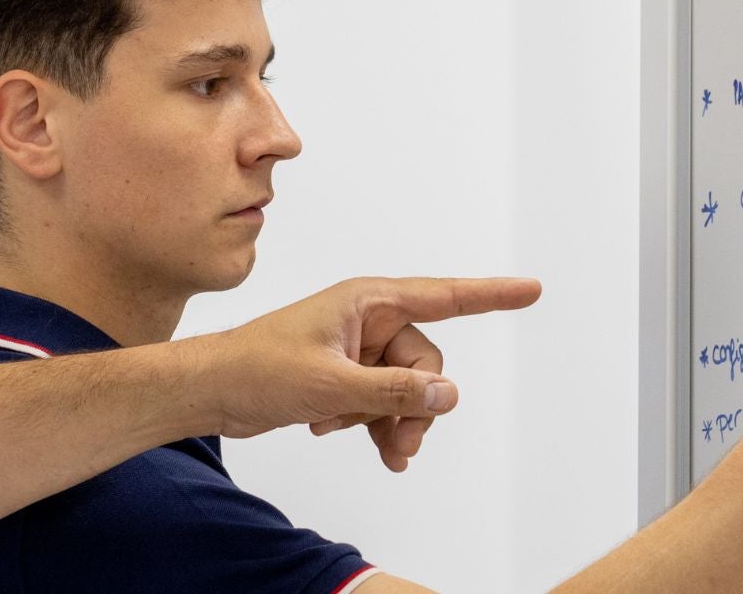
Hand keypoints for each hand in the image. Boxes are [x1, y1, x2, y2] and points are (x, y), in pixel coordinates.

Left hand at [183, 276, 541, 470]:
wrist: (211, 390)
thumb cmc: (258, 370)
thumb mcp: (332, 385)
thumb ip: (394, 390)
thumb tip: (448, 393)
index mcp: (368, 300)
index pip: (444, 297)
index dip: (491, 295)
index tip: (531, 290)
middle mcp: (368, 319)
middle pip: (426, 363)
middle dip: (418, 405)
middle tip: (401, 445)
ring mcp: (358, 349)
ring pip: (407, 388)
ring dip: (395, 421)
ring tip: (379, 452)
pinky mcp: (345, 375)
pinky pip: (382, 400)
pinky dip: (370, 421)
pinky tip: (334, 431)